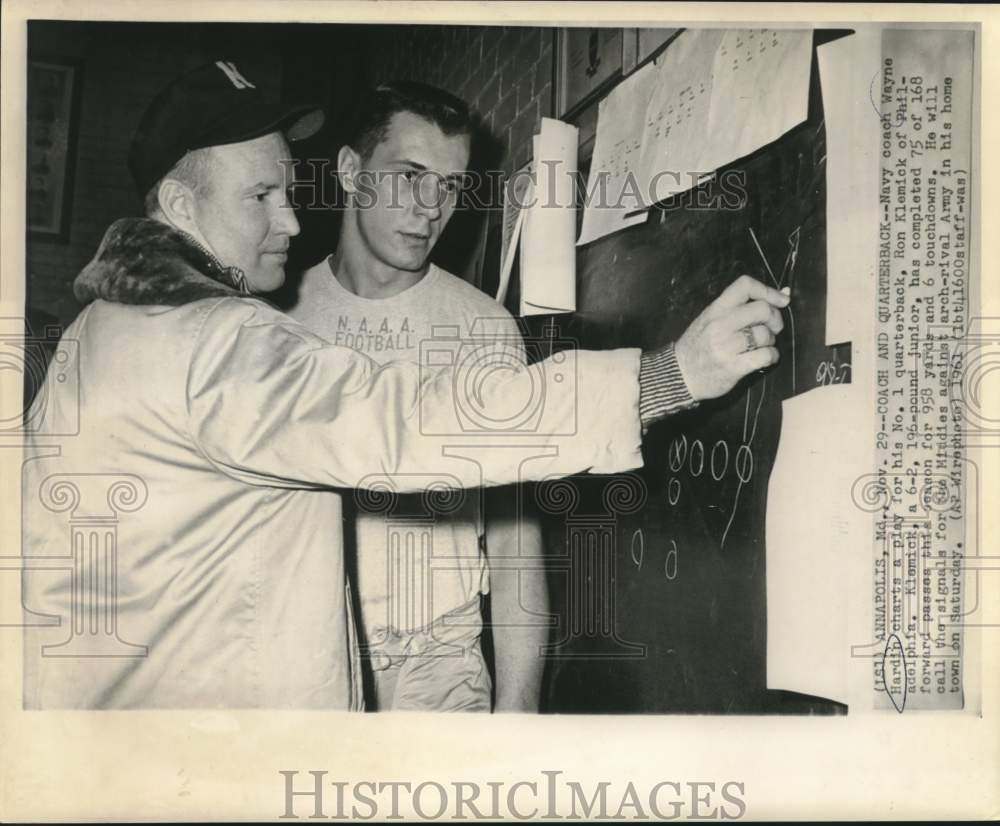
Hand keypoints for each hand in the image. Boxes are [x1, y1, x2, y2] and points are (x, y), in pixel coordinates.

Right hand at [674, 275, 789, 400]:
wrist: (679, 375)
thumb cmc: (698, 346)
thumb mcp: (709, 319)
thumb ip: (739, 307)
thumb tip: (784, 294)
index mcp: (715, 310)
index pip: (745, 286)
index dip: (768, 290)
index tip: (781, 300)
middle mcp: (720, 325)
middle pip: (762, 310)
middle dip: (775, 319)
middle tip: (772, 328)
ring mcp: (726, 347)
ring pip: (765, 335)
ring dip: (771, 341)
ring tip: (761, 345)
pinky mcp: (734, 367)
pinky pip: (766, 355)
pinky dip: (772, 356)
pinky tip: (764, 358)